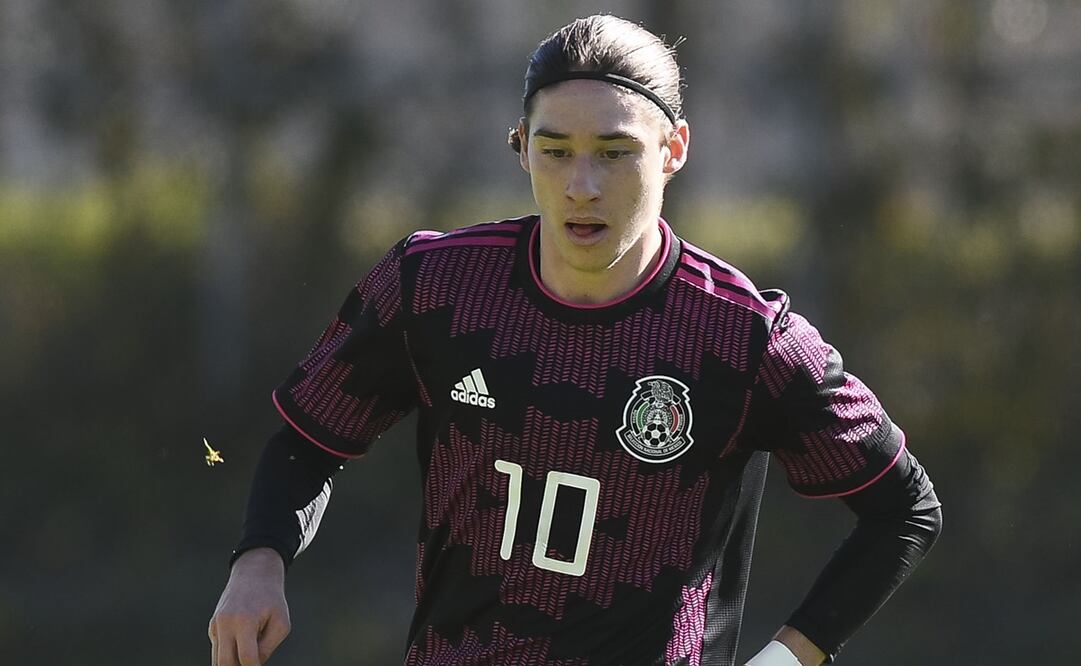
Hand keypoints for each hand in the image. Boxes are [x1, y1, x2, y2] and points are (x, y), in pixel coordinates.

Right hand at [209, 548, 290, 665]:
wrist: (254, 574)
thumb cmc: (271, 600)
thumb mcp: (280, 623)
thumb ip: (267, 648)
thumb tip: (253, 665)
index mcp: (244, 621)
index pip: (246, 658)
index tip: (259, 665)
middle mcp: (225, 624)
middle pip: (225, 663)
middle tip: (251, 663)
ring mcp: (215, 625)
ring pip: (217, 659)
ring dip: (232, 663)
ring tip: (248, 653)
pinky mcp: (212, 626)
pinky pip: (218, 649)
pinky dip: (229, 653)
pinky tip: (242, 643)